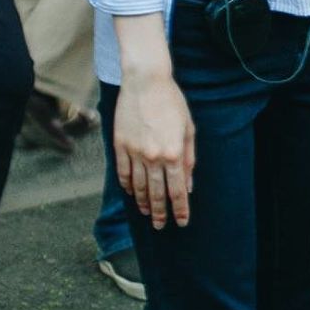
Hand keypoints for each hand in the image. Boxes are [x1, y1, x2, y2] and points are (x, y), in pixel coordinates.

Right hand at [115, 72, 195, 228]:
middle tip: (162, 226)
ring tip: (148, 213)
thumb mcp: (189, 130)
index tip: (181, 222)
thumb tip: (188, 184)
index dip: (180, 208)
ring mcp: (134, 153)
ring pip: (137, 186)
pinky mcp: (120, 146)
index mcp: (174, 153)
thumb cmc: (172, 104)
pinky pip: (122, 173)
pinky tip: (131, 194)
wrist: (146, 84)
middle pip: (156, 193)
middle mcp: (153, 157)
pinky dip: (127, 187)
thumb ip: (189, 159)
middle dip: (161, 212)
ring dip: (143, 203)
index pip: (178, 189)